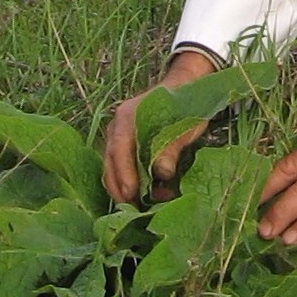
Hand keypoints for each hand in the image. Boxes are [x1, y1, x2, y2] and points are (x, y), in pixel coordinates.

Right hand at [102, 50, 216, 203]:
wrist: (186, 87)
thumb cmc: (186, 105)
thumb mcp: (185, 126)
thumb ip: (172, 146)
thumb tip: (162, 172)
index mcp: (129, 116)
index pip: (119, 148)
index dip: (124, 173)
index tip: (132, 193)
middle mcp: (117, 125)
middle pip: (110, 161)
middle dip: (121, 188)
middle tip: (136, 209)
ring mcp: (118, 135)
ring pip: (112, 167)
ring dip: (126, 188)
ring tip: (147, 203)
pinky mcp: (124, 145)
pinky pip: (120, 167)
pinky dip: (130, 182)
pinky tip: (147, 193)